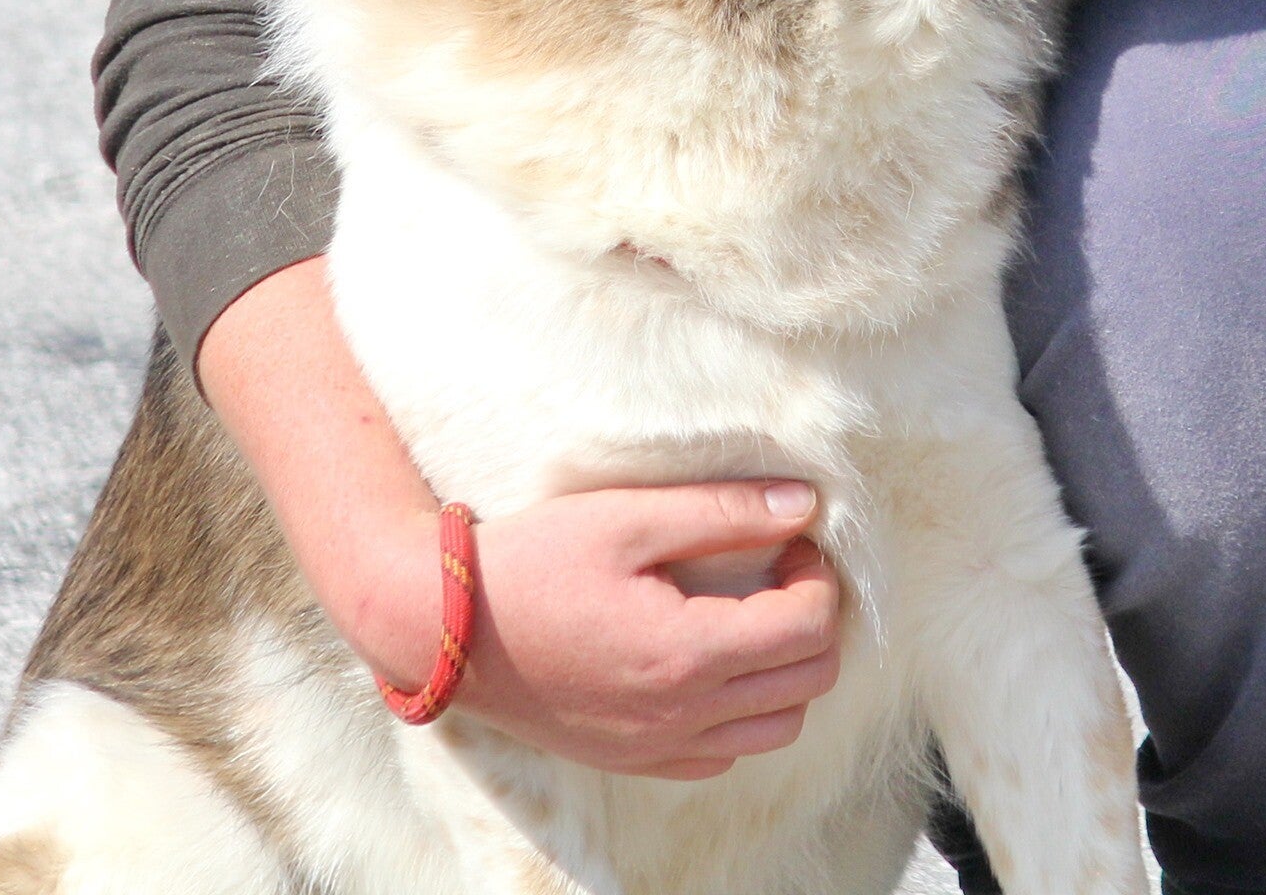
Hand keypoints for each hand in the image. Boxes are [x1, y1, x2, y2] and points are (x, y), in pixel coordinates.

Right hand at [462, 484, 841, 776]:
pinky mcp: (633, 761)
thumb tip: (805, 503)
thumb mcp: (627, 517)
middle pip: (809, 681)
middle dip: (813, 617)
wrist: (447, 629)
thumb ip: (723, 510)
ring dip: (785, 669)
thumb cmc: (534, 560)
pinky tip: (709, 659)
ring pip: (777, 728)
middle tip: (777, 567)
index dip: (818, 574)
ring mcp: (658, 748)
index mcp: (688, 654)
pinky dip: (742, 711)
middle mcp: (683, 716)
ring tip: (750, 612)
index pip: (810, 627)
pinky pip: (724, 754)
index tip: (789, 537)